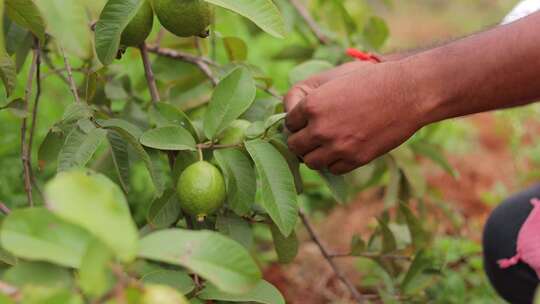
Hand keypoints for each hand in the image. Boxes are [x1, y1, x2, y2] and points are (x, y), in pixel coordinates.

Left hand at [285, 61, 424, 174]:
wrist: (409, 92)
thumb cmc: (372, 79)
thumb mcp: (335, 77)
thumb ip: (310, 94)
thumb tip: (292, 111)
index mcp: (312, 105)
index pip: (288, 122)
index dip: (298, 120)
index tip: (307, 118)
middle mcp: (321, 128)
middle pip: (294, 145)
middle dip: (302, 139)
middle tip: (313, 134)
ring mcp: (338, 147)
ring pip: (310, 161)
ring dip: (315, 153)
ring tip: (325, 144)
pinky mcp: (356, 159)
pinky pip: (333, 169)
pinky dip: (334, 161)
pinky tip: (342, 149)